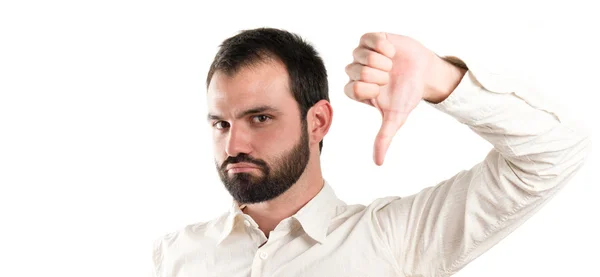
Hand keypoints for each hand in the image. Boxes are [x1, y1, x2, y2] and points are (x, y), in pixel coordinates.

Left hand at [344, 32, 439, 165]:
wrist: (424, 73)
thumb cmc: (407, 95)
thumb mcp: (395, 118)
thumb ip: (384, 138)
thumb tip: (378, 163)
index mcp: (357, 90)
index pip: (351, 88)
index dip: (370, 89)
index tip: (383, 89)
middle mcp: (356, 72)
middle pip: (356, 71)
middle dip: (378, 74)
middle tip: (389, 76)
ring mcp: (363, 54)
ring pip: (360, 54)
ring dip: (382, 61)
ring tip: (391, 64)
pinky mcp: (372, 39)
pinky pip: (369, 38)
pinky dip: (383, 46)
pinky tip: (392, 52)